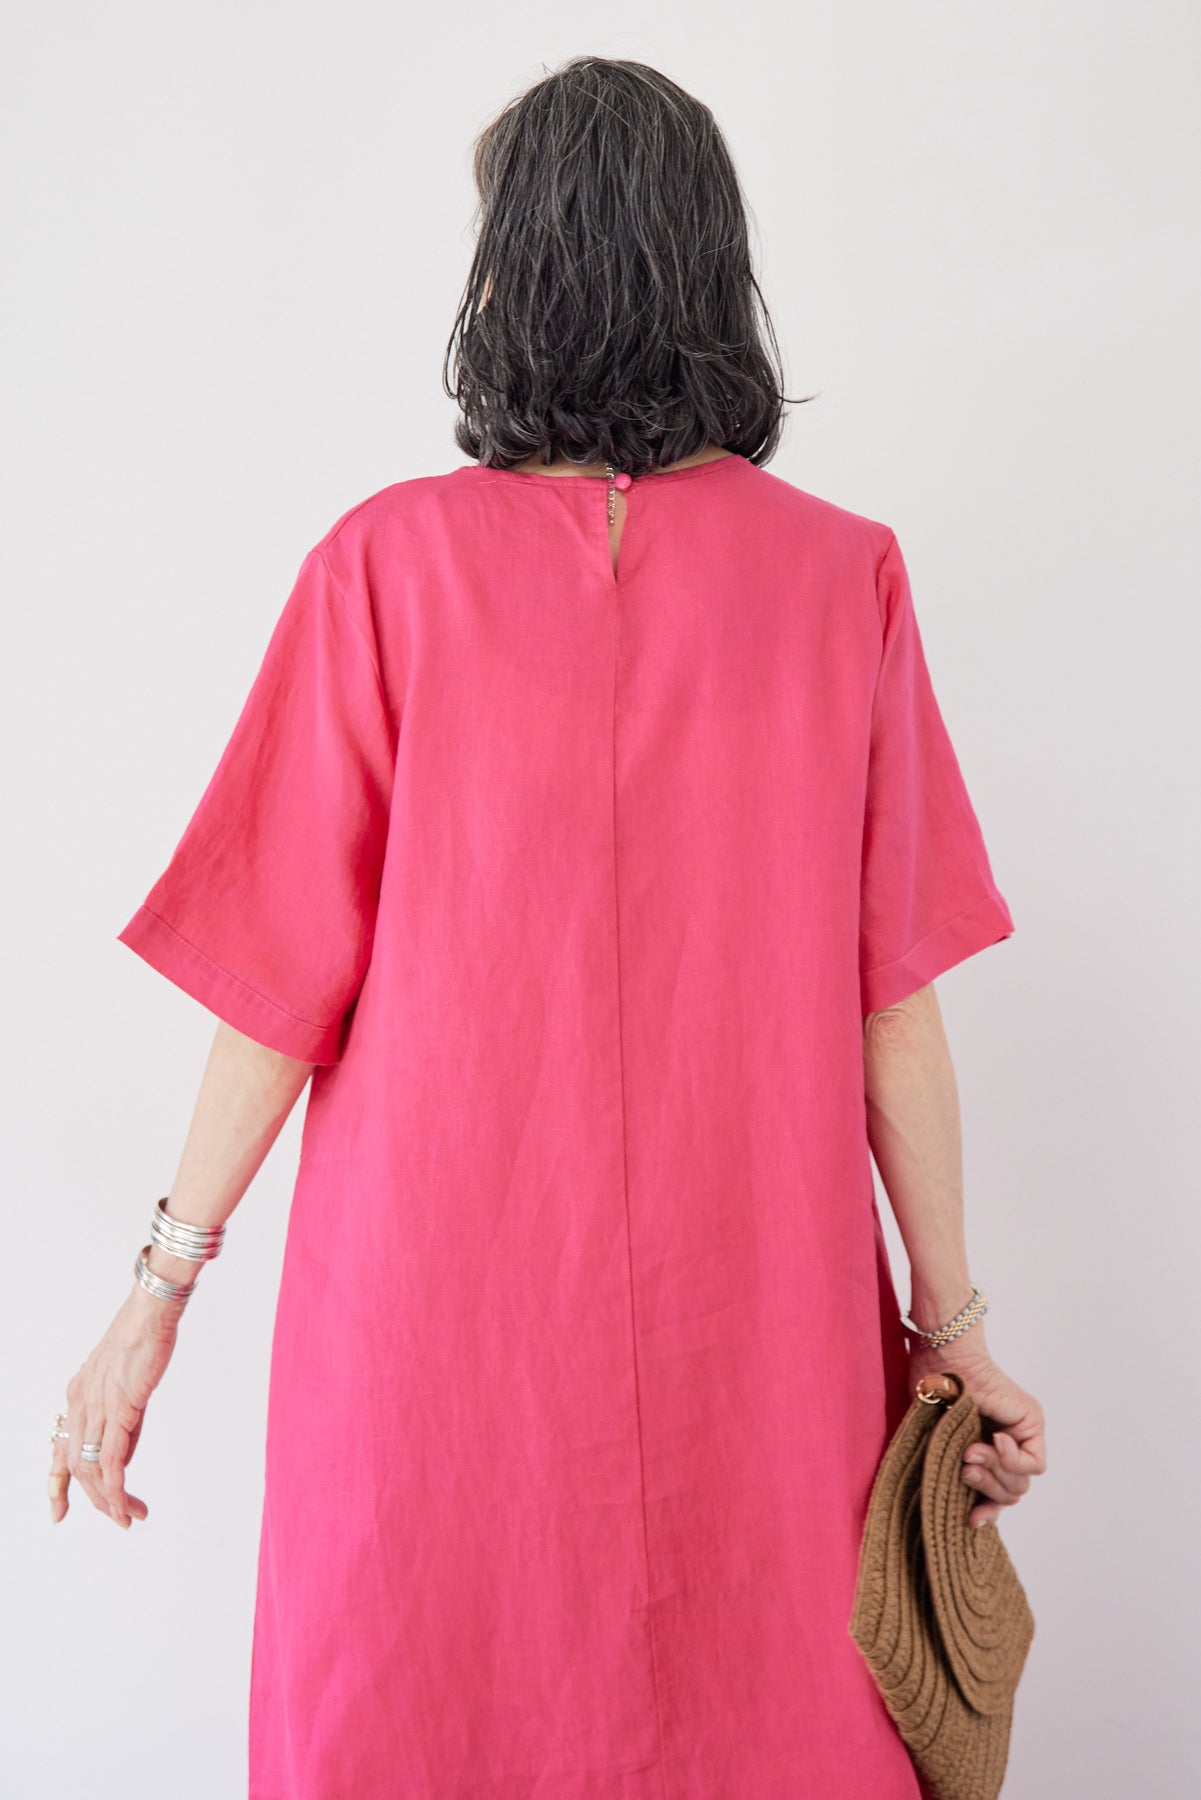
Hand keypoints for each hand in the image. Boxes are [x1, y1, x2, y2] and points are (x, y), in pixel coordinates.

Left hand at [48, 1285, 182, 1528]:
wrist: (150, 1314)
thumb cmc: (143, 1338)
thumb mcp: (126, 1384)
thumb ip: (122, 1422)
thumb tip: (123, 1456)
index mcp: (79, 1396)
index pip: (61, 1447)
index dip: (57, 1483)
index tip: (58, 1511)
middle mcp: (81, 1405)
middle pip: (77, 1465)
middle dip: (90, 1499)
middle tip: (115, 1520)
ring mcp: (97, 1408)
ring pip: (91, 1468)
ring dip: (108, 1499)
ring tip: (129, 1516)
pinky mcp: (118, 1410)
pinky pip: (111, 1460)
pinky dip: (115, 1488)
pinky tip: (124, 1505)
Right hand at [906, 1339, 1047, 1528]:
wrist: (940, 1356)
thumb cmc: (929, 1392)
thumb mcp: (939, 1444)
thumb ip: (954, 1473)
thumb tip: (970, 1520)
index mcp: (983, 1451)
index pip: (999, 1496)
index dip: (988, 1510)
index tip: (971, 1519)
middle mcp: (1007, 1444)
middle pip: (1011, 1493)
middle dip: (986, 1487)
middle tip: (964, 1467)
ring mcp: (1022, 1433)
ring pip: (1022, 1483)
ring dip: (994, 1472)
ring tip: (970, 1452)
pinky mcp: (1032, 1420)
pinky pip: (1034, 1463)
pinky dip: (1011, 1459)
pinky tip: (993, 1440)